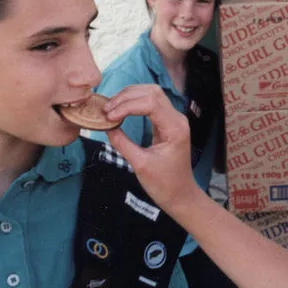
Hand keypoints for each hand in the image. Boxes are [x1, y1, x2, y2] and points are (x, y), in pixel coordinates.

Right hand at [104, 84, 197, 208]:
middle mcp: (177, 119)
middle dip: (126, 96)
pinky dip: (134, 103)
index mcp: (175, 128)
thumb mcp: (140, 164)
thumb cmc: (164, 184)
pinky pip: (151, 105)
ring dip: (129, 97)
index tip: (109, 117)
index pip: (151, 103)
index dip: (127, 106)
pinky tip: (120, 110)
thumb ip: (122, 143)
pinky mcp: (167, 123)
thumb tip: (106, 126)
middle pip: (152, 92)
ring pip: (152, 94)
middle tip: (106, 110)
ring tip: (110, 109)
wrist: (180, 195)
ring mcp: (174, 120)